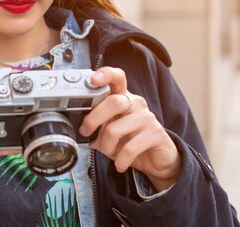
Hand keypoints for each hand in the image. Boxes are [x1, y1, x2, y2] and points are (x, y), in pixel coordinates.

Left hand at [79, 67, 180, 191]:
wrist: (158, 160)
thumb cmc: (131, 142)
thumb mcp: (111, 132)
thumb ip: (97, 126)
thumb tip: (81, 130)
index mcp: (123, 98)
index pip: (117, 78)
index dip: (106, 75)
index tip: (93, 79)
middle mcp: (136, 103)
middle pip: (113, 102)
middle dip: (93, 120)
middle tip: (86, 132)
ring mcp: (147, 117)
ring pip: (115, 129)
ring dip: (106, 146)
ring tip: (108, 153)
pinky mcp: (156, 134)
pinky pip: (130, 148)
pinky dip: (120, 160)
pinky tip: (120, 164)